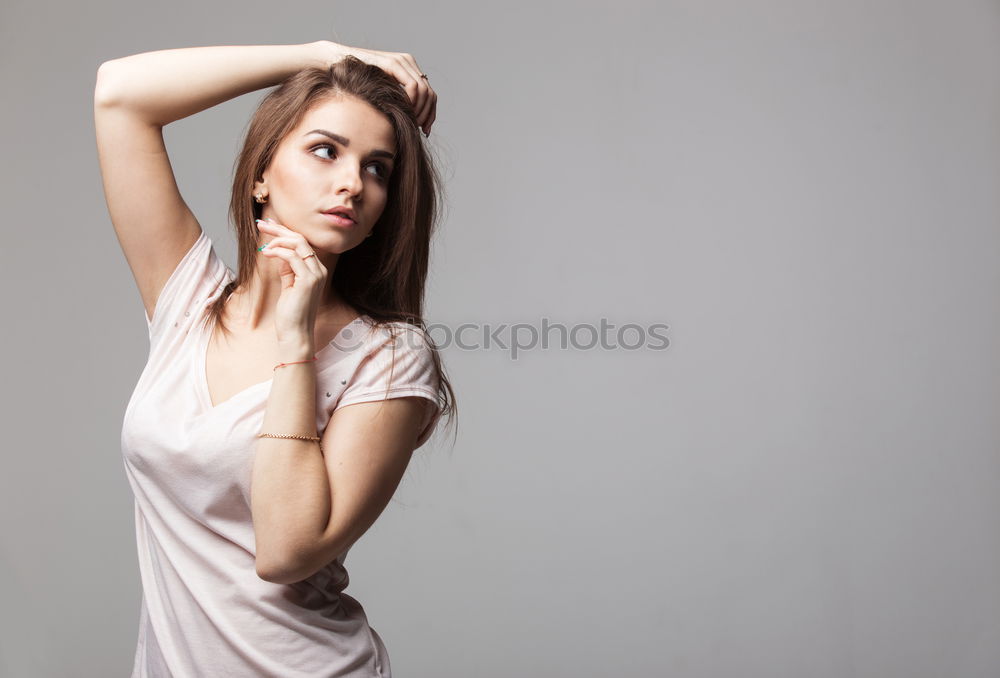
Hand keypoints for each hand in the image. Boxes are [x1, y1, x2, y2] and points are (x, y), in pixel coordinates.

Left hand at [255, 218, 326, 347]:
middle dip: (280, 229)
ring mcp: (316, 274)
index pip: (302, 243)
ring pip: (298, 244)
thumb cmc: (291, 313)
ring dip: (277, 239)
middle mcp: (319, 270)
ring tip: (263, 244)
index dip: (285, 232)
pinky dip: (278, 251)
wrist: (295, 333)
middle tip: (262, 224)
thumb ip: (287, 268)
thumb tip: (279, 252)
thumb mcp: (288, 285)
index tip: (269, 225)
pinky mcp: (308, 280)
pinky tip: (266, 253)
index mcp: (316, 270)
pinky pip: (293, 257)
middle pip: (301, 239)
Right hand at [317, 40, 436, 134]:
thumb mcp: (382, 96)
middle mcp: (408, 63)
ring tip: (410, 122)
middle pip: (430, 94)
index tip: (425, 131)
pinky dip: (411, 101)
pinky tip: (402, 110)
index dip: (431, 115)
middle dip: (426, 115)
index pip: (430, 95)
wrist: (336, 64)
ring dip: (419, 110)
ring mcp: (402, 61)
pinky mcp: (394, 63)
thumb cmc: (355, 83)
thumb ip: (397, 105)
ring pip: (424, 91)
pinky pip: (412, 86)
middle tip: (418, 129)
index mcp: (409, 70)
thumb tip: (415, 126)